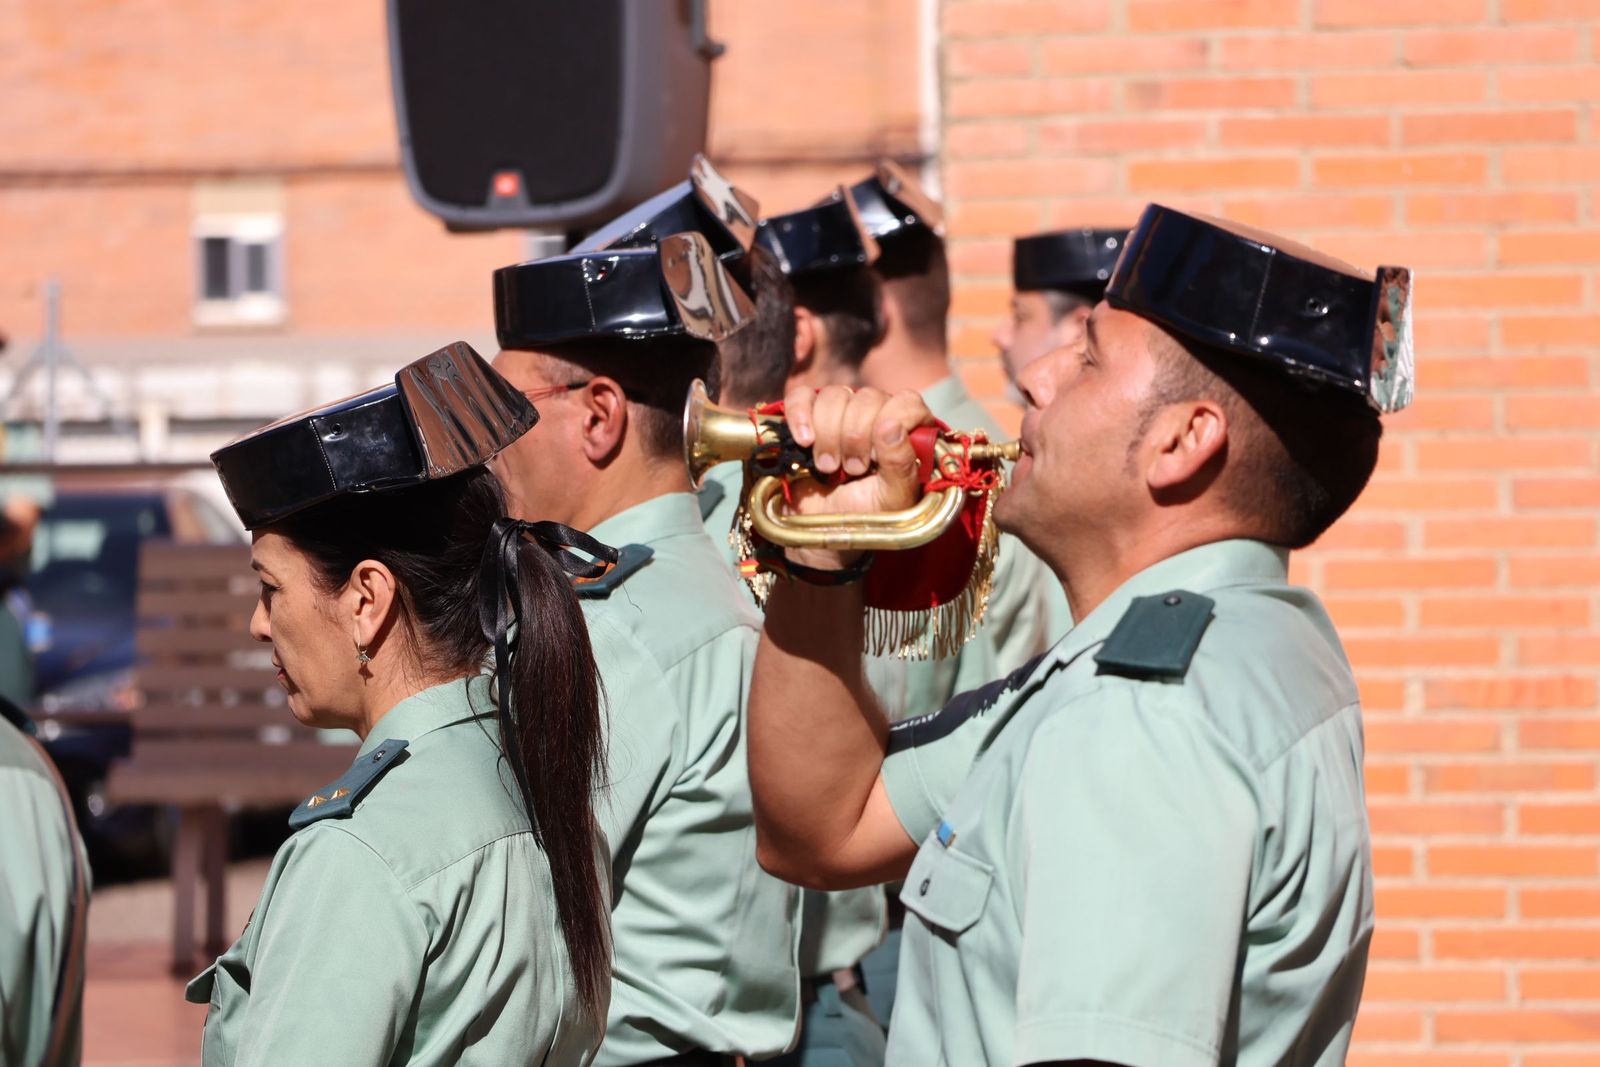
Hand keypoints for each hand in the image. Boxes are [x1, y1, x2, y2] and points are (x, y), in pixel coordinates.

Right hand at [779, 384, 936, 569]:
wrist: (821, 529)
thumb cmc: (865, 516)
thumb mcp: (893, 498)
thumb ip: (901, 464)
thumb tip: (892, 424)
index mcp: (906, 430)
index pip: (907, 402)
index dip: (890, 422)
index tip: (876, 457)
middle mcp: (876, 414)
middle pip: (867, 397)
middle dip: (855, 437)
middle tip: (853, 470)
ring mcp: (840, 412)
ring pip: (834, 396)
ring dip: (828, 434)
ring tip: (828, 467)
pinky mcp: (807, 415)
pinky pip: (801, 396)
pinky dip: (800, 415)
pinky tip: (804, 441)